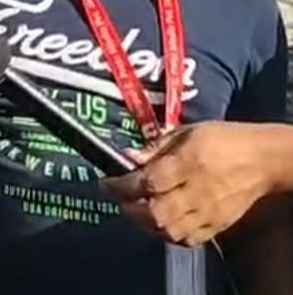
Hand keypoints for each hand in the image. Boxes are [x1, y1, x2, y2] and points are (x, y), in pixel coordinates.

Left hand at [103, 122, 280, 245]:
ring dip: (145, 224)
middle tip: (120, 198)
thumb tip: (126, 156)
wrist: (263, 160)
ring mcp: (209, 212)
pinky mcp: (218, 226)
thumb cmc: (223, 139)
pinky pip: (187, 239)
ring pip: (169, 231)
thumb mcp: (187, 132)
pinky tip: (160, 222)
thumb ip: (155, 147)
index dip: (121, 186)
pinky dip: (168, 234)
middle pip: (156, 213)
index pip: (147, 182)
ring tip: (136, 210)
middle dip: (129, 209)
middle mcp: (197, 192)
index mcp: (189, 163)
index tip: (106, 182)